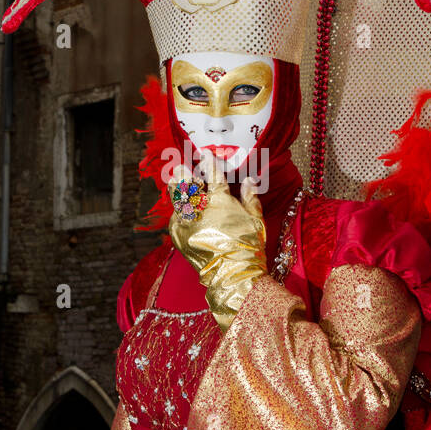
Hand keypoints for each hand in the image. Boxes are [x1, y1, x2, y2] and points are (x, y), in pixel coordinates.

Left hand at [167, 152, 266, 331]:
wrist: (233, 274)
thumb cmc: (248, 246)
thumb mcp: (256, 220)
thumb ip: (250, 197)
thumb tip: (249, 180)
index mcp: (220, 200)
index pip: (213, 175)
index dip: (209, 163)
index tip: (206, 155)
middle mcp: (199, 208)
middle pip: (186, 182)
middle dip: (185, 171)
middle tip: (184, 165)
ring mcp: (186, 221)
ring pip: (175, 196)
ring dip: (177, 186)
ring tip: (176, 179)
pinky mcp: (177, 235)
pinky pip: (174, 217)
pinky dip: (178, 211)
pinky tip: (180, 208)